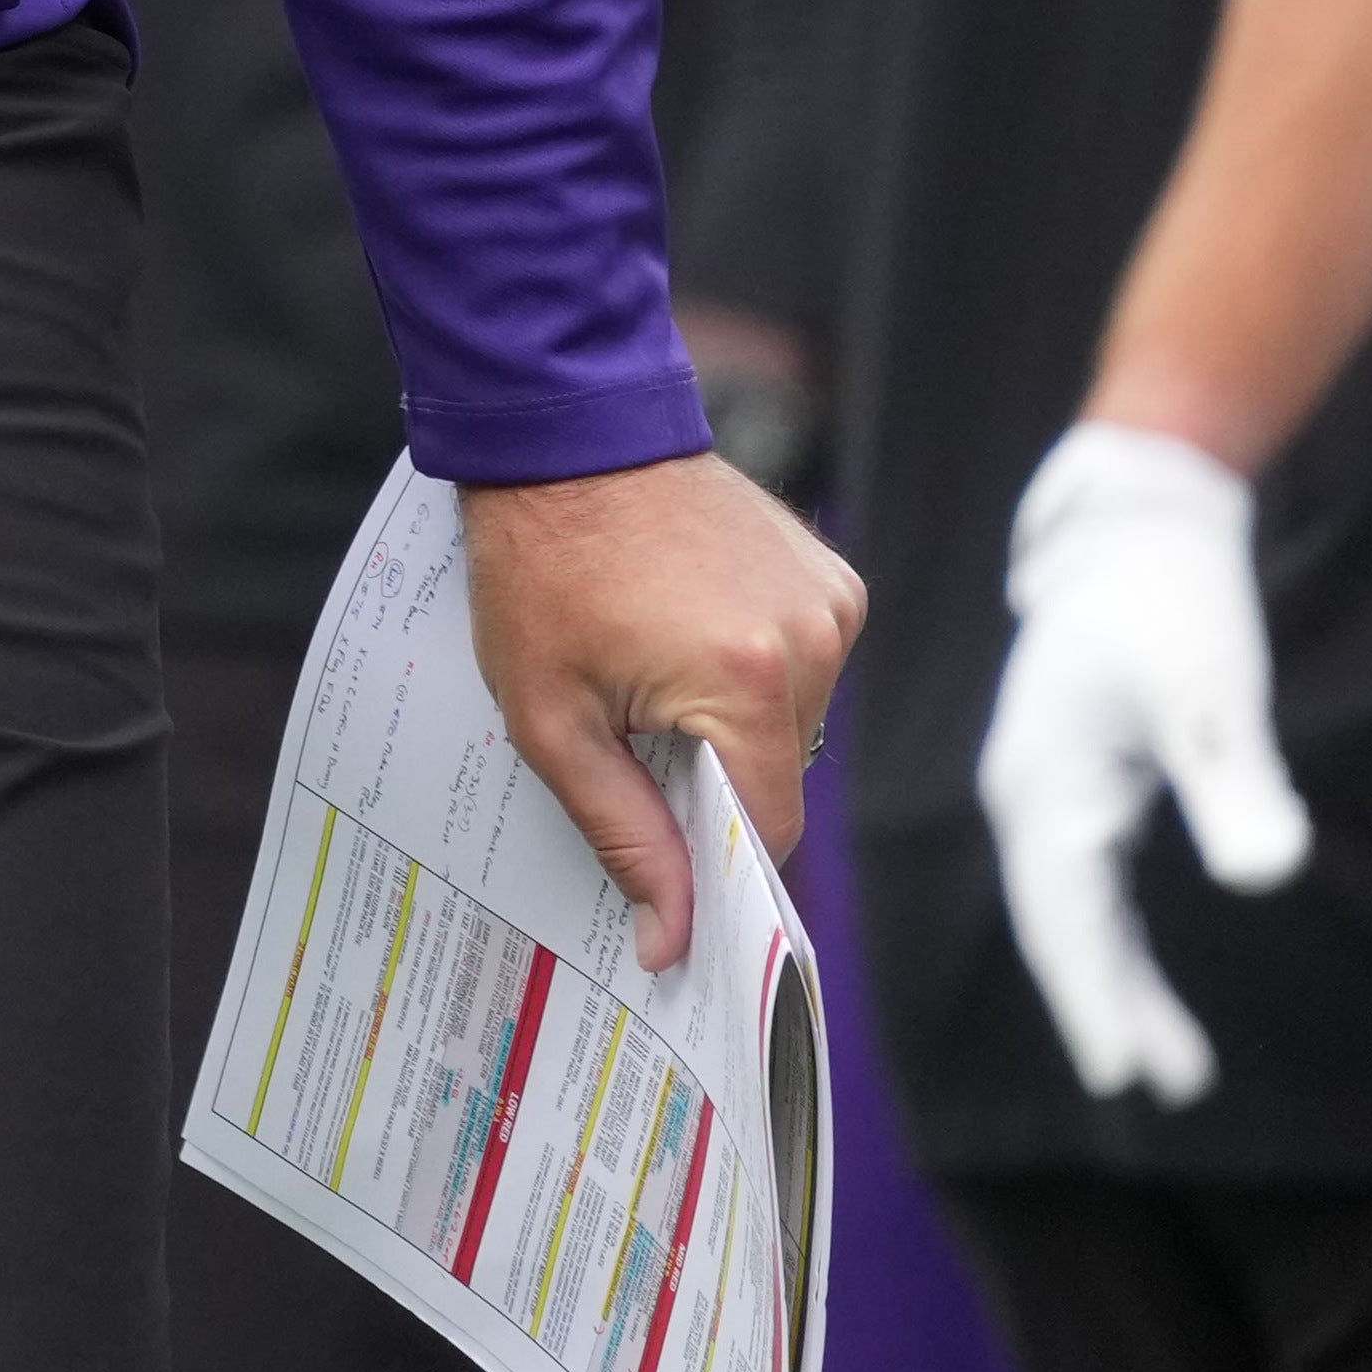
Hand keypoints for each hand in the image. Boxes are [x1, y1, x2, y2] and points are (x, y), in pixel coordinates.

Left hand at [461, 447, 860, 972]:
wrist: (566, 432)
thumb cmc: (540, 571)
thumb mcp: (552, 719)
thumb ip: (623, 833)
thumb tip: (674, 938)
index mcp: (748, 683)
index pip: (767, 829)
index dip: (717, 866)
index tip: (672, 875)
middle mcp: (812, 641)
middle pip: (781, 776)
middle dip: (712, 781)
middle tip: (632, 740)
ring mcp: (829, 601)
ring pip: (795, 723)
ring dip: (733, 721)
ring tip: (652, 666)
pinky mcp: (831, 574)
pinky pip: (805, 664)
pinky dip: (755, 670)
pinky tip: (689, 628)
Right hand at [975, 422, 1309, 1105]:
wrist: (1141, 519)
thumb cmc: (1175, 600)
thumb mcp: (1214, 692)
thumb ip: (1238, 784)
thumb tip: (1273, 877)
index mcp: (1045, 780)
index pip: (1068, 915)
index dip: (1098, 997)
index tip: (1128, 1075)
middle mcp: (1030, 790)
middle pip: (1062, 923)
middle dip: (1108, 1005)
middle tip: (1161, 1085)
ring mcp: (1046, 782)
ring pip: (1072, 906)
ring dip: (1114, 977)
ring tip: (1173, 1060)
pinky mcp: (1074, 772)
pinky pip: (1084, 876)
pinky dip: (1110, 932)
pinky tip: (1140, 968)